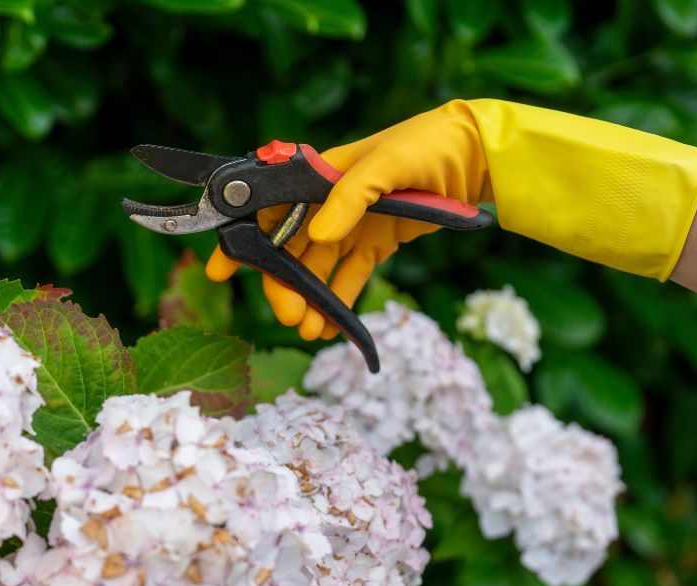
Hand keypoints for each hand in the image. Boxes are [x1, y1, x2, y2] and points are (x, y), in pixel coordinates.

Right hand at [206, 100, 489, 339]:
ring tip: (307, 329)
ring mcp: (351, 223)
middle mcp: (327, 201)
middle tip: (286, 314)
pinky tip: (329, 327)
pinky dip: (338, 301)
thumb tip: (318, 237)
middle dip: (282, 284)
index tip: (220, 270)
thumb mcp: (388, 164)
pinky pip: (349, 276)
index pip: (268, 210)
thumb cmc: (428, 145)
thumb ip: (350, 198)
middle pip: (290, 249)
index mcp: (318, 176)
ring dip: (308, 298)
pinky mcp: (376, 241)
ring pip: (317, 268)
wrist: (477, 154)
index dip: (243, 240)